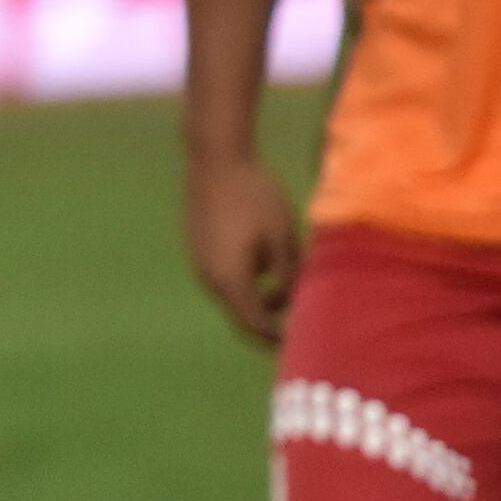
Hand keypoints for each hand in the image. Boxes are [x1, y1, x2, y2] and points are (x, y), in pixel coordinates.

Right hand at [182, 153, 302, 346]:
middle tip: (300, 314)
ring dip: (259, 294)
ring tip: (288, 276)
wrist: (216, 159)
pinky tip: (265, 255)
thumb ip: (289, 277)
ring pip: (233, 292)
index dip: (279, 338)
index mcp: (230, 280)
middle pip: (242, 313)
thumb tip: (297, 305)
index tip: (302, 341)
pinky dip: (246, 277)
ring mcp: (199, 262)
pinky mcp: (198, 247)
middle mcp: (209, 278)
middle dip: (270, 317)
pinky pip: (224, 275)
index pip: (256, 325)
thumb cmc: (255, 197)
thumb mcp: (283, 239)